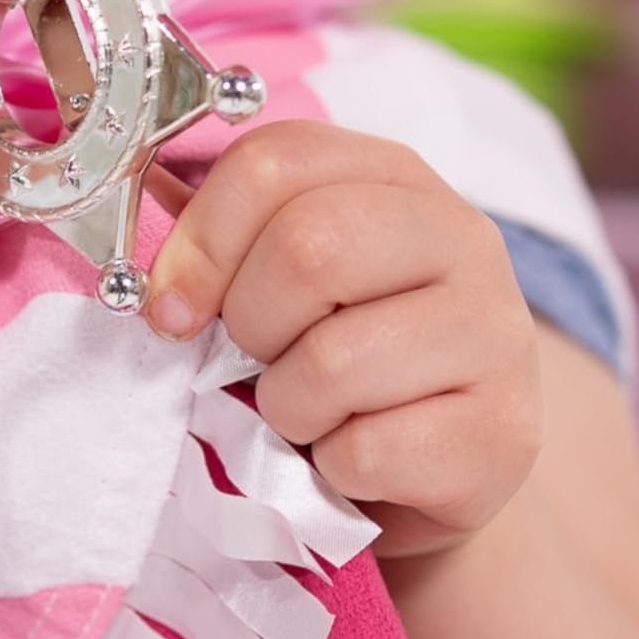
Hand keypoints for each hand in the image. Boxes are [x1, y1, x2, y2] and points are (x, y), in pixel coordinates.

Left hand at [143, 124, 542, 556]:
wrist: (426, 478)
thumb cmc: (337, 365)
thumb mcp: (281, 285)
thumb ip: (221, 244)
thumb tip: (134, 226)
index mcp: (395, 177)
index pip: (277, 160)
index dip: (202, 239)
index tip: (173, 311)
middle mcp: (464, 237)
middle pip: (310, 246)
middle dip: (250, 325)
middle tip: (255, 365)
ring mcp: (497, 333)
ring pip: (334, 362)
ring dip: (288, 410)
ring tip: (311, 416)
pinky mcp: (504, 432)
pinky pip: (366, 451)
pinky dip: (333, 471)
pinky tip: (358, 460)